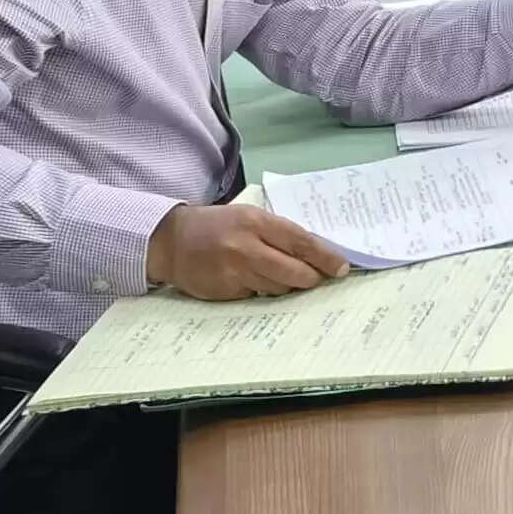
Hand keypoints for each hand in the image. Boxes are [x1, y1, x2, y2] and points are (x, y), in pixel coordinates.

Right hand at [148, 202, 346, 298]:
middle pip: (295, 272)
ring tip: (278, 274)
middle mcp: (245, 248)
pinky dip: (262, 291)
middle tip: (318, 278)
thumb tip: (318, 255)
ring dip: (286, 285)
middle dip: (311, 278)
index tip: (342, 268)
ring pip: (279, 288)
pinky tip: (252, 280)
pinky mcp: (224, 291)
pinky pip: (257, 296)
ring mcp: (234, 273)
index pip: (301, 242)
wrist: (170, 242)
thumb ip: (280, 233)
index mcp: (256, 223)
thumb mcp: (250, 217)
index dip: (325, 258)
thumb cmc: (218, 226)